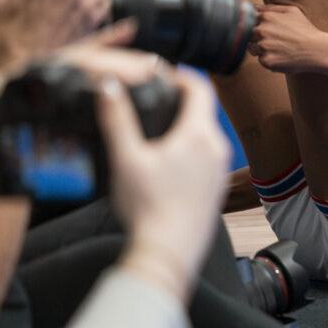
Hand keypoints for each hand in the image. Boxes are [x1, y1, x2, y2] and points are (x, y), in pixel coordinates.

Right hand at [99, 68, 229, 300]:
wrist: (169, 253)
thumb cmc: (148, 207)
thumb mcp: (126, 158)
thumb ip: (117, 119)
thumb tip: (109, 85)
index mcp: (199, 134)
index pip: (199, 87)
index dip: (181, 75)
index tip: (161, 73)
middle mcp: (217, 148)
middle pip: (202, 110)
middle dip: (178, 101)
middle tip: (152, 98)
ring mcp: (219, 170)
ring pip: (204, 135)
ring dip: (183, 127)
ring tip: (154, 129)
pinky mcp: (216, 189)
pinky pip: (205, 157)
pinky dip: (188, 150)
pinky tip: (165, 163)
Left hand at [249, 4, 321, 73]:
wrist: (317, 49)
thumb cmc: (305, 30)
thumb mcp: (291, 11)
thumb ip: (270, 7)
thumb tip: (254, 7)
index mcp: (266, 17)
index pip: (249, 20)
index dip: (257, 26)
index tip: (268, 30)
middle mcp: (262, 31)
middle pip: (249, 35)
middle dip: (258, 38)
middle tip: (276, 40)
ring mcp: (264, 47)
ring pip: (253, 49)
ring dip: (262, 50)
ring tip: (279, 49)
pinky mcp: (267, 61)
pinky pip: (261, 60)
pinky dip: (269, 60)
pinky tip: (281, 56)